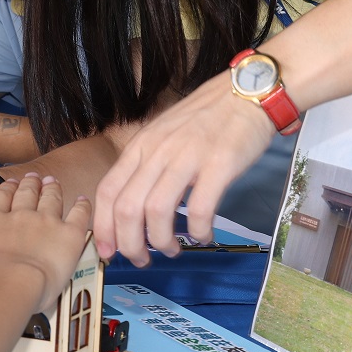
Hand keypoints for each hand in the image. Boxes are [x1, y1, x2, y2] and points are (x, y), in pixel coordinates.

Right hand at [0, 173, 91, 309]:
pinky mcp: (68, 234)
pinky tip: (83, 201)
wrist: (11, 287)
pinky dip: (82, 206)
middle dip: (30, 184)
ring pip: (51, 198)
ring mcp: (45, 222)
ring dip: (52, 188)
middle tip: (34, 177)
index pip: (0, 199)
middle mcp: (20, 216)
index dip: (5, 190)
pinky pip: (78, 214)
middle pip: (26, 193)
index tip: (9, 183)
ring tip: (53, 182)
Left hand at [93, 74, 274, 265]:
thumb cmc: (206, 117)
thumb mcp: (164, 134)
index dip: (104, 228)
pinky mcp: (219, 165)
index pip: (108, 191)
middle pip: (127, 209)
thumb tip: (132, 207)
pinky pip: (200, 209)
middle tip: (142, 260)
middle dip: (130, 245)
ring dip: (161, 242)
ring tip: (172, 250)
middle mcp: (158, 151)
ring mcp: (188, 157)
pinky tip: (204, 236)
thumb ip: (146, 164)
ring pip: (157, 212)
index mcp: (141, 146)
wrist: (247, 92)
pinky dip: (199, 231)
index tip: (109, 252)